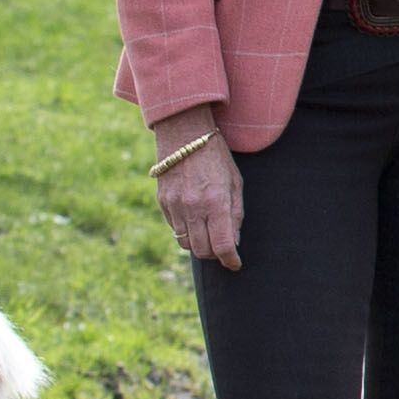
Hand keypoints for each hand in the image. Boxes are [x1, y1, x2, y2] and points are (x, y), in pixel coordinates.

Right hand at [150, 104, 243, 270]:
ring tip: (208, 234)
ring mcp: (175, 206)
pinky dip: (185, 231)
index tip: (235, 264)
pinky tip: (194, 219)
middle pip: (202, 250)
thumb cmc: (216, 158)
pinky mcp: (163, 203)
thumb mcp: (235, 183)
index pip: (222, 245)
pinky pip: (175, 229)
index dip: (230, 260)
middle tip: (222, 249)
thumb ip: (235, 214)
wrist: (184, 134)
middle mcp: (194, 207)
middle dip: (215, 255)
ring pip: (186, 244)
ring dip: (199, 245)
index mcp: (216, 201)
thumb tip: (233, 243)